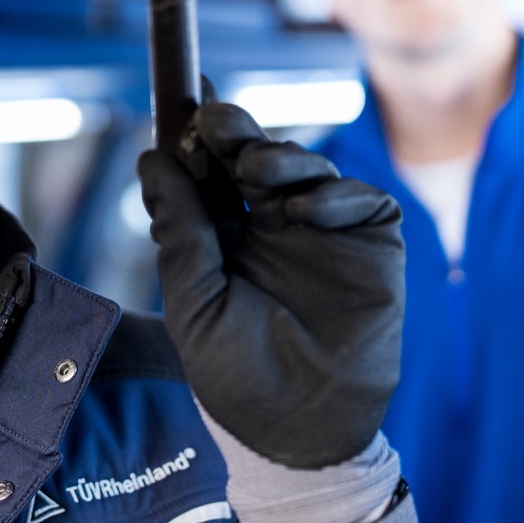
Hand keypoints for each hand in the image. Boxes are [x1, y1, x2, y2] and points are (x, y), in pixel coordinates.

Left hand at [137, 98, 404, 467]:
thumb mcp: (192, 298)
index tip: (186, 94)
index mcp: (227, 234)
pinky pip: (359, 198)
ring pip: (304, 165)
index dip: (199, 132)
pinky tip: (305, 211)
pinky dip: (332, 195)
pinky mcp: (373, 243)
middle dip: (235, 132)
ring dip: (276, 156)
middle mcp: (275, 223)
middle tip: (216, 124)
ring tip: (255, 167)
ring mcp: (325, 229)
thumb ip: (179, 228)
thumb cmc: (237, 373)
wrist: (300, 428)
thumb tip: (150, 159)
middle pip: (254, 155)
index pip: (212, 169)